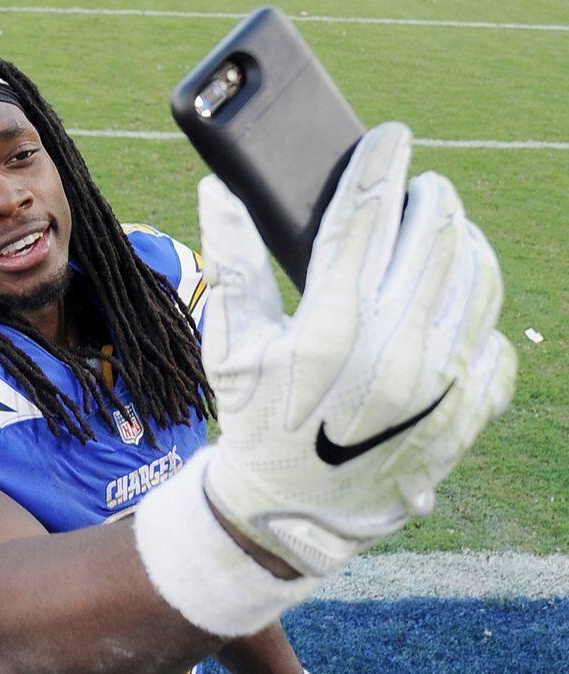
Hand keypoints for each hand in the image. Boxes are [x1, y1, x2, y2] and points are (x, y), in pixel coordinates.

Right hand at [196, 122, 516, 576]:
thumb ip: (229, 263)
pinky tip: (453, 297)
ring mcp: (437, 386)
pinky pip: (493, 336)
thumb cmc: (254, 420)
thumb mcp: (229, 346)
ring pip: (475, 278)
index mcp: (328, 331)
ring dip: (463, 238)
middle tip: (417, 186)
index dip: (380, 166)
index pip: (364, 220)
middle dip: (428, 196)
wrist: (291, 514)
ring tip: (442, 227)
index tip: (392, 135)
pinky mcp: (465, 413)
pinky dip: (479, 304)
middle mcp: (392, 354)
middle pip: (433, 237)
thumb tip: (216, 189)